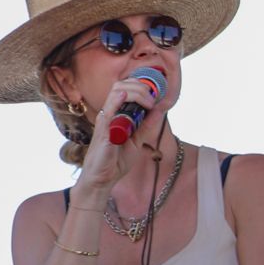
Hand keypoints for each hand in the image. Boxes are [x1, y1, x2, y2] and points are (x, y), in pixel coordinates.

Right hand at [75, 73, 171, 194]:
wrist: (103, 179)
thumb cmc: (116, 160)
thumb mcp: (137, 140)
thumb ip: (147, 125)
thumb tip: (160, 109)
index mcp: (116, 113)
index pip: (126, 88)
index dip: (141, 85)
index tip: (156, 94)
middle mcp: (110, 113)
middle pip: (122, 85)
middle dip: (141, 86)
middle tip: (154, 100)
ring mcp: (105, 120)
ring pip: (117, 92)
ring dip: (136, 92)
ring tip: (148, 103)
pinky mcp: (103, 131)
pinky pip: (109, 111)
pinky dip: (118, 100)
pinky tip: (126, 96)